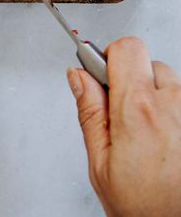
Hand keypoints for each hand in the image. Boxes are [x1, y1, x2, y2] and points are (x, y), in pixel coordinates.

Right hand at [68, 37, 180, 216]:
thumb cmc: (144, 209)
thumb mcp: (100, 164)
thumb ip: (89, 112)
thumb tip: (78, 76)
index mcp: (138, 109)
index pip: (126, 47)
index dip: (108, 57)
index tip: (101, 75)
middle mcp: (172, 105)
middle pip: (147, 63)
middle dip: (133, 81)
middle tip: (124, 115)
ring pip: (169, 83)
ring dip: (157, 98)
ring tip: (149, 135)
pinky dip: (174, 114)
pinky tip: (166, 141)